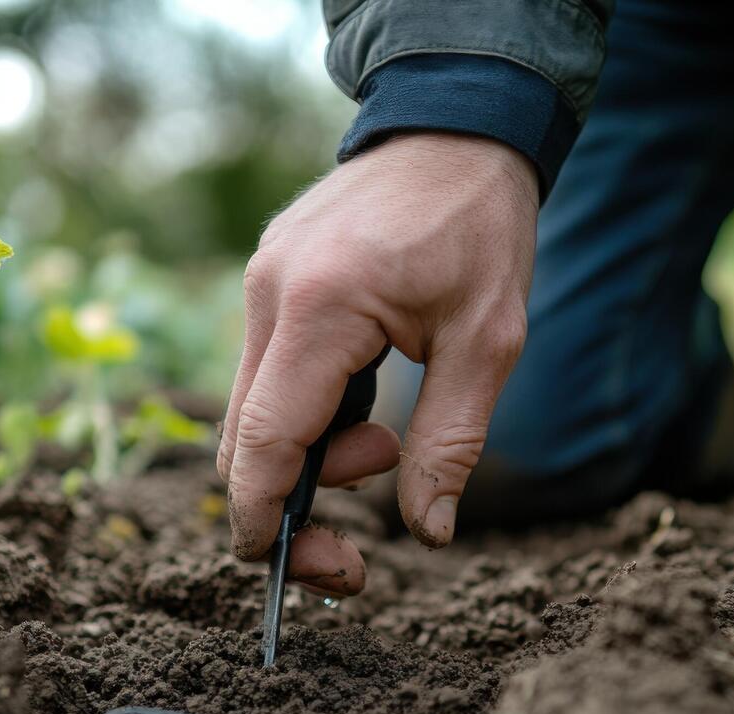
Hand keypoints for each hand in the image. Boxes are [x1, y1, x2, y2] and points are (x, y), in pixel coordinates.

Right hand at [218, 133, 538, 594]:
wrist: (457, 124)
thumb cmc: (481, 227)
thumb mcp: (490, 342)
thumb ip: (452, 443)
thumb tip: (427, 533)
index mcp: (322, 307)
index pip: (265, 440)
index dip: (262, 517)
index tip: (280, 568)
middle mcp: (271, 294)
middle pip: (243, 438)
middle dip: (288, 506)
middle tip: (357, 550)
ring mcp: (260, 282)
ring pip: (250, 410)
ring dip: (305, 457)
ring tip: (386, 444)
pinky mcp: (268, 279)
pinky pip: (265, 373)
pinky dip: (301, 415)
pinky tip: (364, 406)